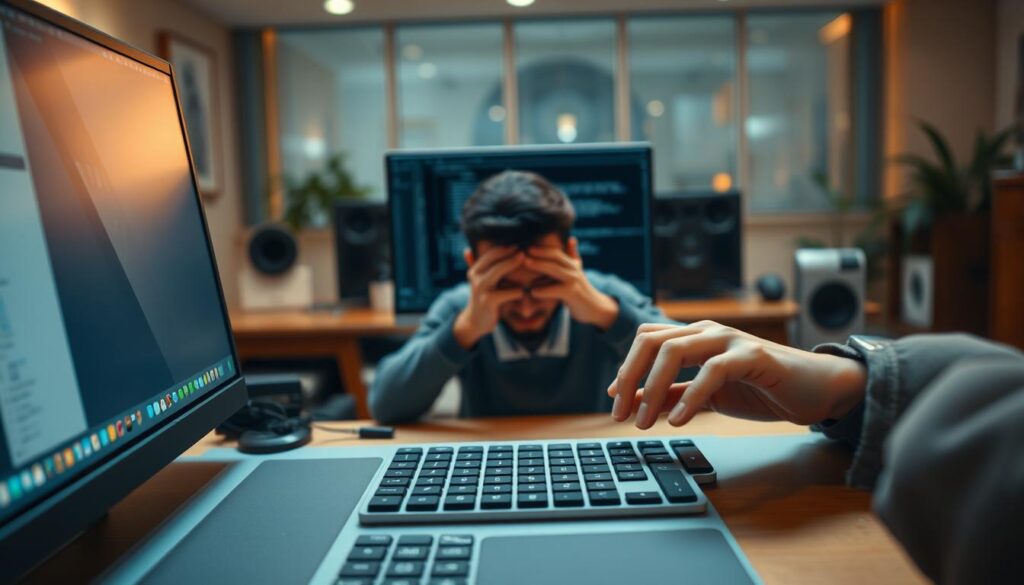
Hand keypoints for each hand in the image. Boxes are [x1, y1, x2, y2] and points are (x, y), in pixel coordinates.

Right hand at [453, 246, 525, 348]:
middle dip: (510, 254)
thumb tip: (471, 250)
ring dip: (513, 266)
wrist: (476, 321)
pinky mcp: (488, 301)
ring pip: (498, 271)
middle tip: (524, 252)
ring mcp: (481, 288)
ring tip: (526, 263)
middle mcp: (475, 277)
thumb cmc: (485, 298)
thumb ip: (485, 267)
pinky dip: (517, 291)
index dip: (505, 248)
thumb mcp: (482, 281)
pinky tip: (523, 292)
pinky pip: (507, 292)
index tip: (519, 244)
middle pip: (494, 259)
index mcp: (475, 269)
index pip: (490, 253)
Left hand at [523, 238, 618, 329]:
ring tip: (526, 263)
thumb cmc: (580, 290)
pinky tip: (532, 291)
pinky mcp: (572, 293)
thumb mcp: (577, 271)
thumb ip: (573, 256)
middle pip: (556, 257)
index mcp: (572, 264)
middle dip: (539, 253)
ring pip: (555, 269)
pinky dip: (543, 290)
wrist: (593, 308)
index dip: (542, 249)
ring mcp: (574, 281)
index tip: (528, 247)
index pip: (556, 252)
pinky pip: (556, 289)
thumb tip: (572, 238)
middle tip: (524, 251)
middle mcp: (574, 270)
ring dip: (540, 265)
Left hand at [608, 321, 866, 428]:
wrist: (817, 390)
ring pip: (675, 349)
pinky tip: (680, 420)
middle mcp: (708, 331)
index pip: (647, 340)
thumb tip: (637, 403)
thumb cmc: (763, 388)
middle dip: (630, 377)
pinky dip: (691, 396)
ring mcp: (730, 339)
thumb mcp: (708, 396)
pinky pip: (713, 370)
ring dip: (652, 387)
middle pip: (652, 341)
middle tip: (620, 413)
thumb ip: (675, 395)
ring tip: (645, 421)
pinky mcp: (754, 355)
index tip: (615, 401)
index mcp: (695, 337)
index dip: (626, 368)